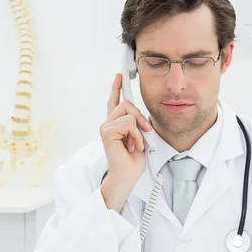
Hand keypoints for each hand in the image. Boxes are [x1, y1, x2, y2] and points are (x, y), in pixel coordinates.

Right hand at [100, 73, 151, 210]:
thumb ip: (139, 124)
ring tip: (137, 143)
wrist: (127, 176)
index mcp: (115, 124)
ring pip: (129, 112)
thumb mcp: (141, 137)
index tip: (119, 75)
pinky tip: (133, 147)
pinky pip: (129, 123)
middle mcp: (108, 123)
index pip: (114, 101)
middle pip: (127, 103)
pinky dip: (136, 136)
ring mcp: (106, 127)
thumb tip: (141, 116)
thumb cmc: (134, 161)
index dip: (116, 87)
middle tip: (145, 133)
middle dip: (141, 116)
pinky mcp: (107, 132)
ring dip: (139, 129)